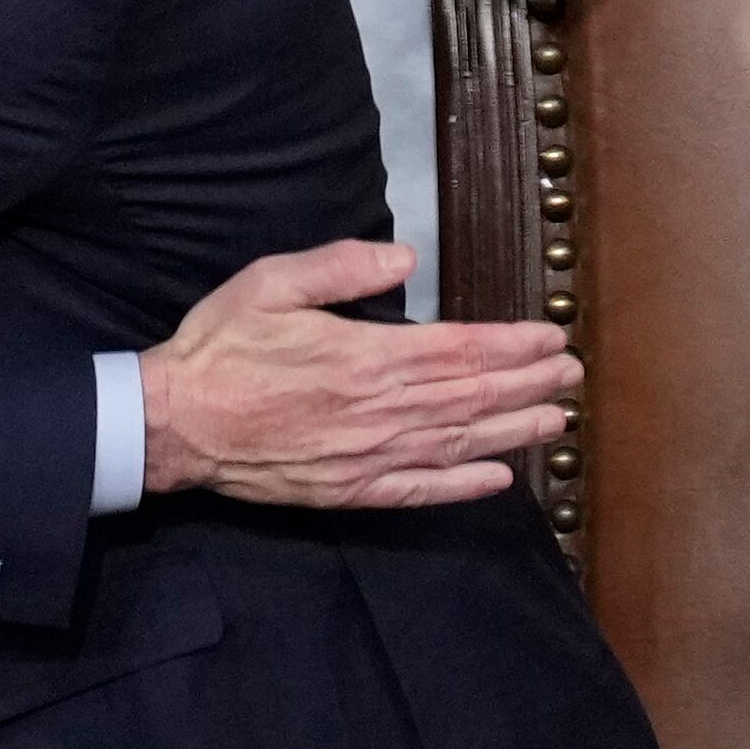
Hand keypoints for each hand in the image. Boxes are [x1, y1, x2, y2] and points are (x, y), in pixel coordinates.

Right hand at [138, 240, 577, 509]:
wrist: (177, 423)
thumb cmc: (221, 346)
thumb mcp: (271, 283)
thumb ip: (340, 267)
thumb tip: (406, 257)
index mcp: (364, 357)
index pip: (459, 350)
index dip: (512, 345)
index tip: (551, 337)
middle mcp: (379, 411)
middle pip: (471, 397)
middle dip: (528, 383)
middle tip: (572, 374)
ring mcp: (369, 456)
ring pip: (458, 443)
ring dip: (513, 431)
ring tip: (557, 420)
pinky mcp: (351, 490)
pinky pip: (421, 491)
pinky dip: (464, 487)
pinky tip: (499, 480)